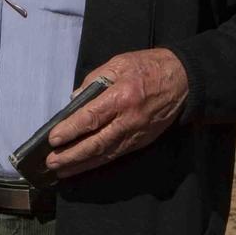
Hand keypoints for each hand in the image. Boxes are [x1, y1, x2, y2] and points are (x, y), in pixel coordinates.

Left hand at [44, 48, 189, 179]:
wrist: (183, 80)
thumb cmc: (148, 67)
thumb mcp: (118, 64)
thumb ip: (94, 81)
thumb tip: (75, 100)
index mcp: (121, 97)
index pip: (91, 118)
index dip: (70, 130)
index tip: (53, 139)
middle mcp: (128, 120)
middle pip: (96, 143)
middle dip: (72, 155)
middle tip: (52, 162)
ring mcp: (136, 134)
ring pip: (105, 154)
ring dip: (82, 164)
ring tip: (62, 170)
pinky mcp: (141, 142)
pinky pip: (116, 154)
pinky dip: (98, 162)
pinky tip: (84, 166)